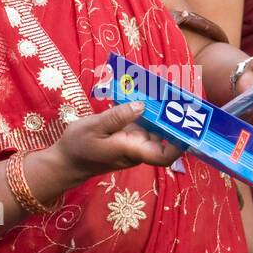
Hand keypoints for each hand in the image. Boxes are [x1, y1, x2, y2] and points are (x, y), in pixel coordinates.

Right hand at [48, 102, 181, 186]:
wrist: (66, 161)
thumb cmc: (78, 147)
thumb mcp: (94, 127)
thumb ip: (118, 117)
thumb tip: (142, 105)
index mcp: (132, 151)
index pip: (163, 156)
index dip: (179, 145)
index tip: (187, 125)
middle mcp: (138, 149)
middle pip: (164, 139)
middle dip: (175, 120)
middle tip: (181, 96)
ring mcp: (134, 143)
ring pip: (156, 129)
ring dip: (162, 112)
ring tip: (168, 90)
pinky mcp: (129, 137)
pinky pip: (145, 124)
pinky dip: (149, 111)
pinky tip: (149, 94)